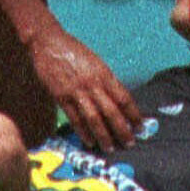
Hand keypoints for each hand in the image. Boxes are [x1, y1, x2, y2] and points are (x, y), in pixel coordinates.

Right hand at [27, 24, 141, 150]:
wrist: (49, 42)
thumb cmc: (73, 51)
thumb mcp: (95, 62)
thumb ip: (105, 80)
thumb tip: (117, 100)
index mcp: (104, 74)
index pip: (124, 98)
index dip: (134, 114)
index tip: (141, 126)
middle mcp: (93, 84)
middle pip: (112, 111)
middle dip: (122, 130)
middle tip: (129, 143)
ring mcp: (76, 91)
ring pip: (94, 118)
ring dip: (104, 135)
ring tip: (110, 147)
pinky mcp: (61, 96)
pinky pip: (75, 118)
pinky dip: (83, 132)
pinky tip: (89, 141)